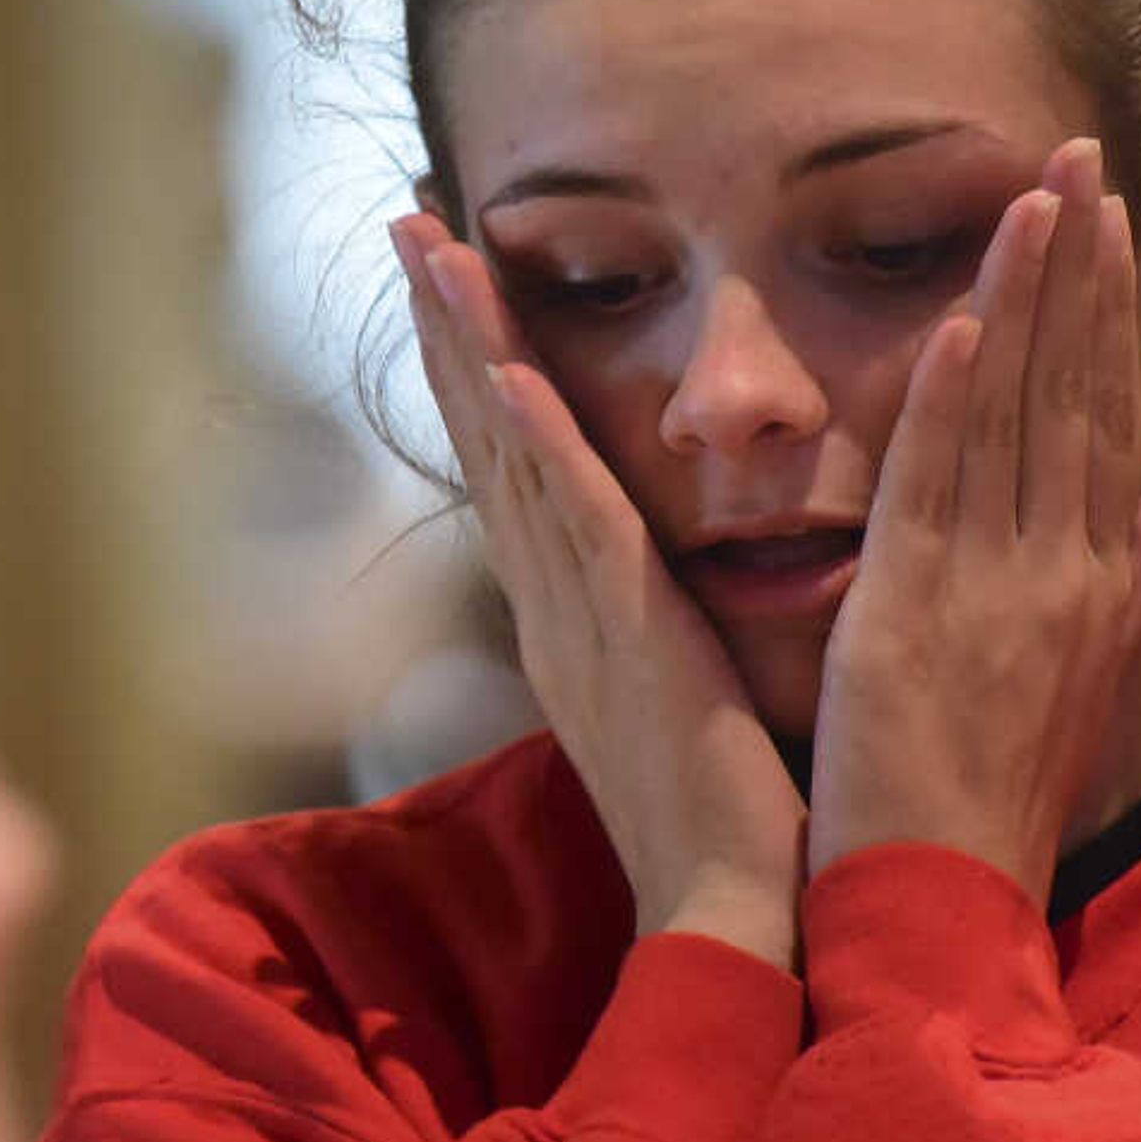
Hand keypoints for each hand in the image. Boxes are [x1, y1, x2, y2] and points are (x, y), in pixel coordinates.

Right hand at [397, 210, 804, 964]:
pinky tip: (512, 375)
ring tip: (438, 253)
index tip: (455, 282)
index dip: (480, 370)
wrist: (729, 917)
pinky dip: (539, 446)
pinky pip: (576, 524)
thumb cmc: (728, 822)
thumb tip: (670, 587)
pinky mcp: (627, 636)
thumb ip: (666, 629)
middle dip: (446, 327)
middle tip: (410, 224)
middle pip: (488, 439)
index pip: (517, 467)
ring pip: (515, 455)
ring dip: (472, 349)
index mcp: (574, 618)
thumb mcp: (684, 698)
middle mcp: (554, 606)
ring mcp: (580, 618)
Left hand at [807, 139, 1140, 905]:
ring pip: (1017, 418)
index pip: (1109, 416)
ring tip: (1039, 196)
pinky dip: (949, 402)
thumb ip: (1114, 591)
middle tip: (1086, 156)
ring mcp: (996, 588)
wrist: (946, 904)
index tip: (1115, 219)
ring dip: (1026, 301)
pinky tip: (956, 322)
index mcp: (1098, 582)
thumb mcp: (1080, 687)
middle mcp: (1064, 570)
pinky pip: (936, 489)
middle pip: (1080, 391)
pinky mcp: (916, 614)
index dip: (1112, 312)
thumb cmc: (993, 803)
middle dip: (1085, 270)